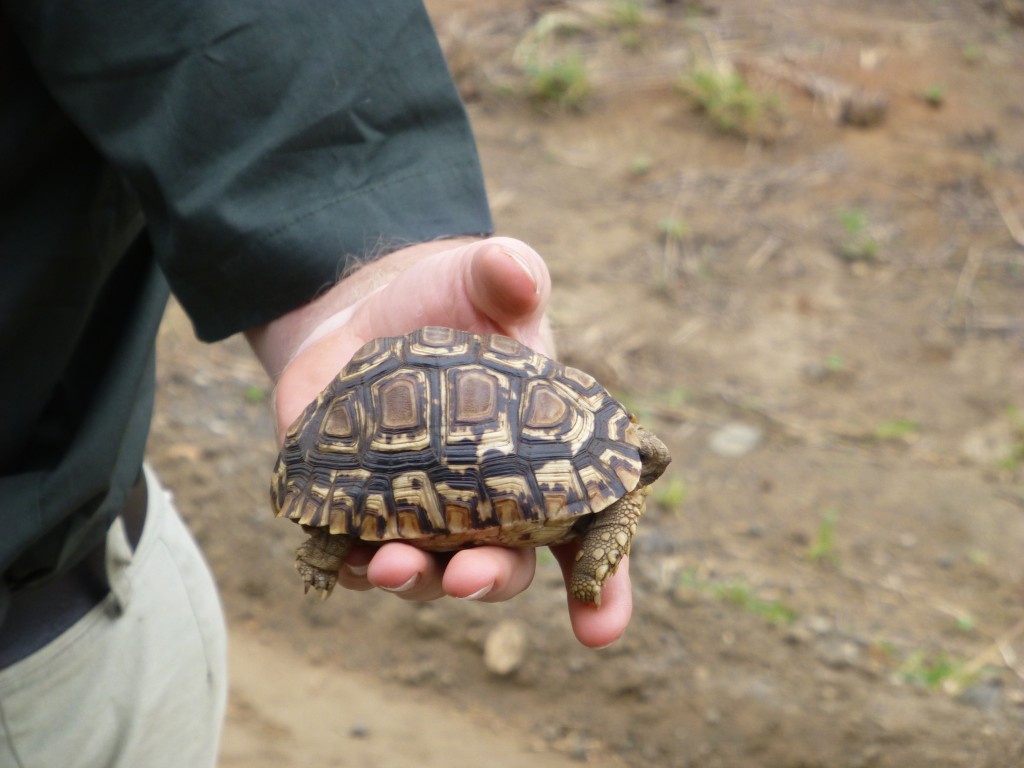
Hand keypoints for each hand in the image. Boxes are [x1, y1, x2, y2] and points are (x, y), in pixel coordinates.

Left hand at [246, 237, 631, 646]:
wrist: (364, 312)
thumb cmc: (446, 301)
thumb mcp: (480, 280)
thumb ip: (507, 276)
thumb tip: (517, 272)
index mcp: (543, 458)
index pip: (588, 529)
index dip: (602, 581)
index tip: (601, 627)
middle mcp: (491, 502)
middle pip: (506, 565)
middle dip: (491, 582)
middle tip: (472, 577)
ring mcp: (423, 512)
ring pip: (427, 572)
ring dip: (413, 580)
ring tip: (391, 566)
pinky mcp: (357, 508)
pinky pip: (356, 555)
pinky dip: (348, 566)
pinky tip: (341, 561)